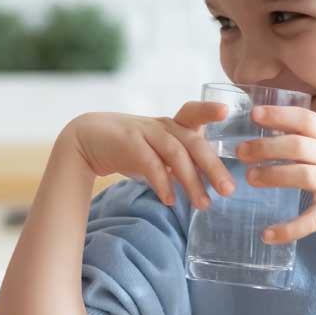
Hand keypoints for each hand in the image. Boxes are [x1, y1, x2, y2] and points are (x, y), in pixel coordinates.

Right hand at [65, 103, 236, 208]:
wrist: (87, 140)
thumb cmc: (129, 146)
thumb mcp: (158, 149)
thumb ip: (181, 160)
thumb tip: (210, 183)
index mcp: (173, 125)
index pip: (194, 112)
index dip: (209, 110)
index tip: (226, 111)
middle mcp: (162, 125)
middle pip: (193, 142)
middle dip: (213, 166)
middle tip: (228, 190)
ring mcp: (145, 132)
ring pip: (176, 154)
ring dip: (191, 181)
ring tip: (203, 204)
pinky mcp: (129, 144)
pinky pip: (151, 164)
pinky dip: (163, 183)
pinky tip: (170, 200)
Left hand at [235, 105, 315, 243]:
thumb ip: (312, 135)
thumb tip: (272, 123)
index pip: (306, 120)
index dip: (280, 115)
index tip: (254, 114)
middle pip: (298, 146)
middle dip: (266, 147)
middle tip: (240, 151)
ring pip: (303, 176)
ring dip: (274, 176)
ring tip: (250, 178)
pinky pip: (312, 220)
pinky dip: (290, 229)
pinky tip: (267, 235)